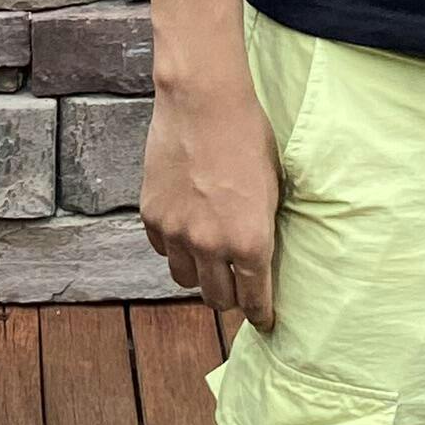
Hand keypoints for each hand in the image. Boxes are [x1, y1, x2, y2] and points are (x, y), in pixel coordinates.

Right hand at [143, 80, 284, 332]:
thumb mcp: (272, 188)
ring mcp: (178, 233)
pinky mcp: (152, 216)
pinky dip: (175, 248)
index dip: (261, 315)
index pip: (255, 299)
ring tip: (207, 262)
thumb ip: (262, 227)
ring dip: (199, 276)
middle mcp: (212, 245)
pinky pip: (164, 250)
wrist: (203, 103)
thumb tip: (259, 253)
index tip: (264, 321)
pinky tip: (185, 230)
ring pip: (186, 280)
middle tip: (236, 290)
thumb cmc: (249, 137)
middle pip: (218, 299)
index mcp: (251, 241)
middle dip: (231, 299)